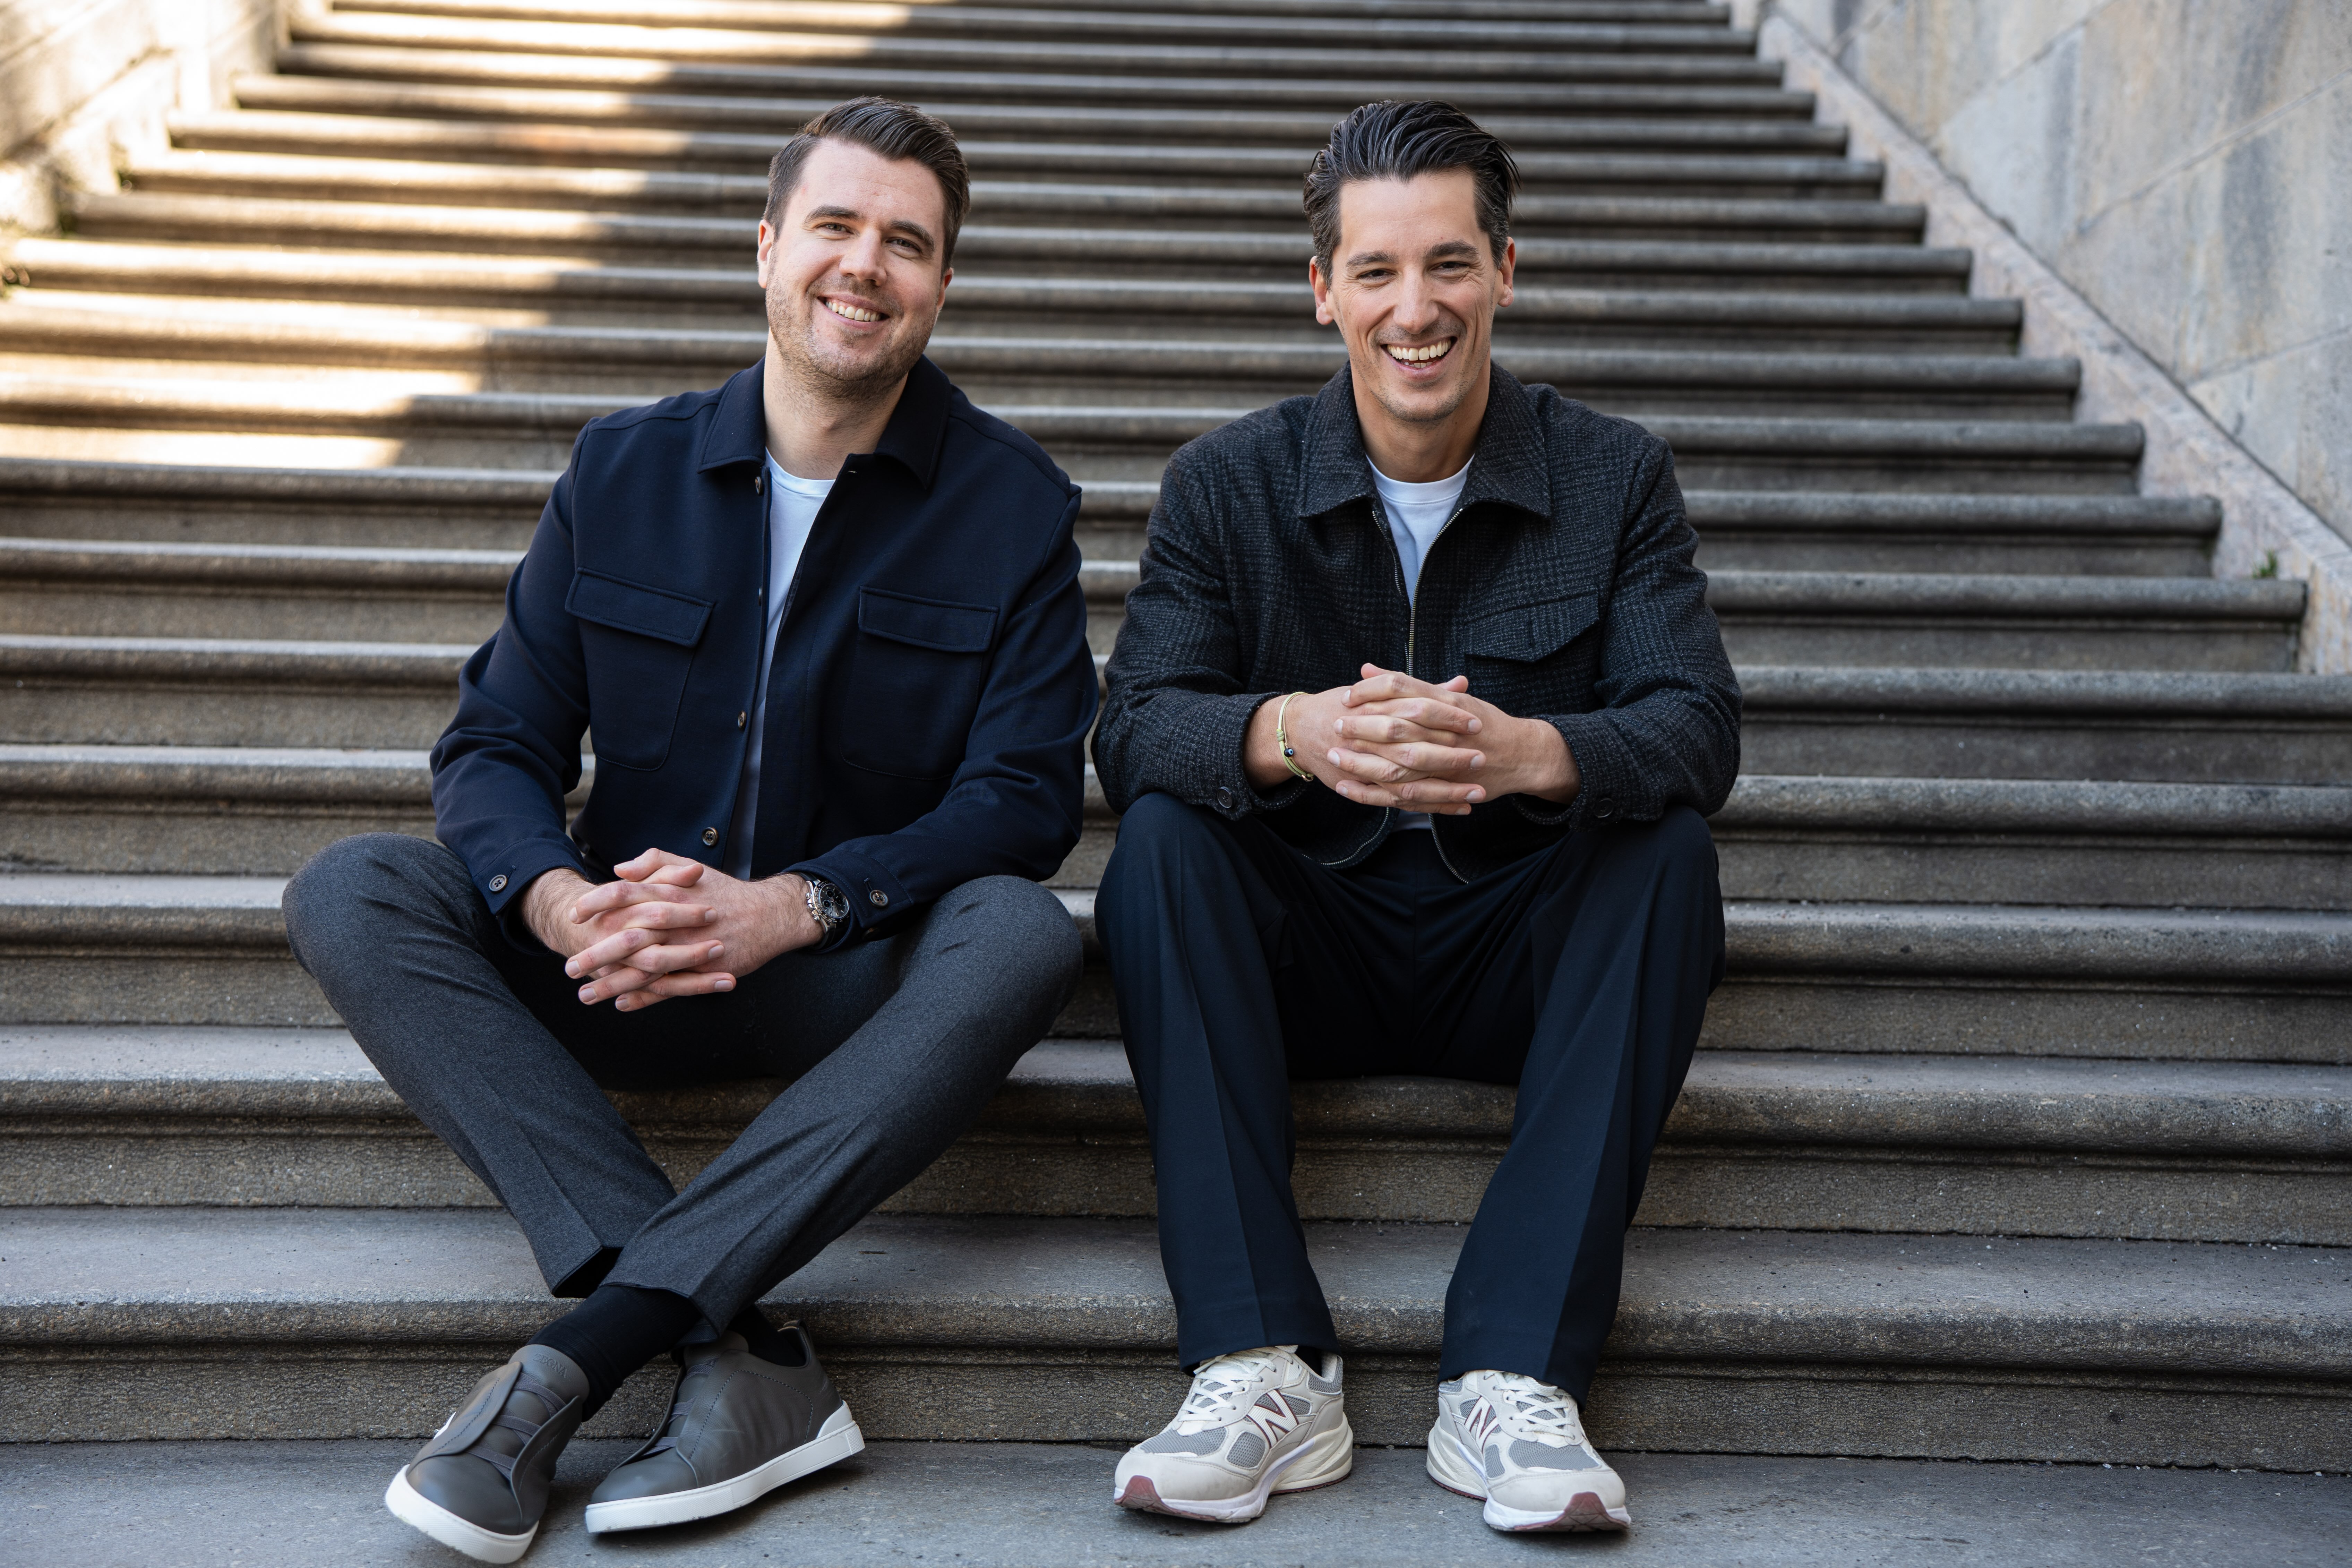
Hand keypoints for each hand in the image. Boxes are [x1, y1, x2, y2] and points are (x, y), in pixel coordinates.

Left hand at [519, 852, 821, 1011]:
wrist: (768, 915)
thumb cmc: (725, 891)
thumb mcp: (690, 867)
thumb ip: (655, 862)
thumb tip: (620, 869)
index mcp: (670, 892)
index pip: (625, 893)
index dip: (596, 904)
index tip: (573, 915)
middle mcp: (676, 920)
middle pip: (629, 937)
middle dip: (596, 954)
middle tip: (568, 967)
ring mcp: (689, 947)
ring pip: (644, 969)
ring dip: (614, 983)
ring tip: (586, 994)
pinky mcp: (703, 970)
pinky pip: (669, 987)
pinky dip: (645, 998)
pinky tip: (621, 1004)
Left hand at [1323, 664, 1577, 812]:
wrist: (1521, 755)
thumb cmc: (1483, 722)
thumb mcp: (1449, 697)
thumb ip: (1408, 684)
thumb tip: (1365, 669)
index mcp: (1447, 702)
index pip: (1403, 689)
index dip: (1372, 692)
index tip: (1347, 696)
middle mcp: (1447, 730)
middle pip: (1398, 726)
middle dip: (1363, 727)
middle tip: (1335, 724)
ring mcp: (1446, 761)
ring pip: (1398, 763)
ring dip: (1363, 760)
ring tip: (1335, 756)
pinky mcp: (1443, 787)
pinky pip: (1404, 793)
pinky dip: (1375, 792)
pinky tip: (1348, 787)